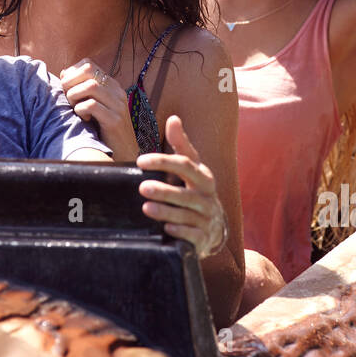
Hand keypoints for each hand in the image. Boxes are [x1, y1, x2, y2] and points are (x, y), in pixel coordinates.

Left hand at [59, 59, 139, 161]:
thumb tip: (65, 72)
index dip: (72, 73)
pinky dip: (80, 110)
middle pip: (88, 71)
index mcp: (112, 86)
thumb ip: (82, 89)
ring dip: (74, 96)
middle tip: (66, 98)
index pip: (88, 64)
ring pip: (90, 86)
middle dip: (70, 82)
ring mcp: (118, 105)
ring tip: (74, 109)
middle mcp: (117, 92)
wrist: (123, 154)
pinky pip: (91, 105)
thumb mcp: (94, 106)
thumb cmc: (103, 130)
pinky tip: (83, 119)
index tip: (66, 88)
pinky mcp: (114, 120)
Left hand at [136, 114, 227, 258]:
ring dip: (166, 211)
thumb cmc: (196, 191)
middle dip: (164, 190)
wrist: (214, 228)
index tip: (141, 161)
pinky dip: (180, 231)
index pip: (185, 164)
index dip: (163, 161)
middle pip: (186, 191)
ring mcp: (206, 217)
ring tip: (146, 208)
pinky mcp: (204, 237)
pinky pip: (192, 234)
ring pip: (186, 214)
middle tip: (142, 187)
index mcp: (203, 176)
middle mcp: (207, 196)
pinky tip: (166, 229)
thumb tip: (174, 118)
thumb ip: (181, 145)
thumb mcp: (192, 168)